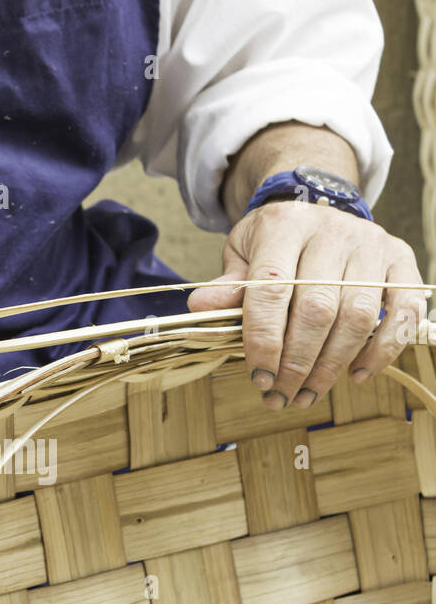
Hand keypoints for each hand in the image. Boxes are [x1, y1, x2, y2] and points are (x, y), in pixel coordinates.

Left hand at [187, 201, 427, 408]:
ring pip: (358, 315)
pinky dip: (383, 348)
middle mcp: (332, 231)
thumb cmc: (275, 241)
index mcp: (285, 226)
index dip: (264, 339)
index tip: (259, 378)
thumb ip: (229, 286)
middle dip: (297, 362)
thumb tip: (200, 310)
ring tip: (307, 394)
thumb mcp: (243, 254)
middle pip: (318, 309)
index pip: (272, 289)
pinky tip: (357, 374)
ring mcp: (370, 245)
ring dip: (332, 365)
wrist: (317, 207)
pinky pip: (404, 309)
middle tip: (281, 396)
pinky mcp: (400, 259)